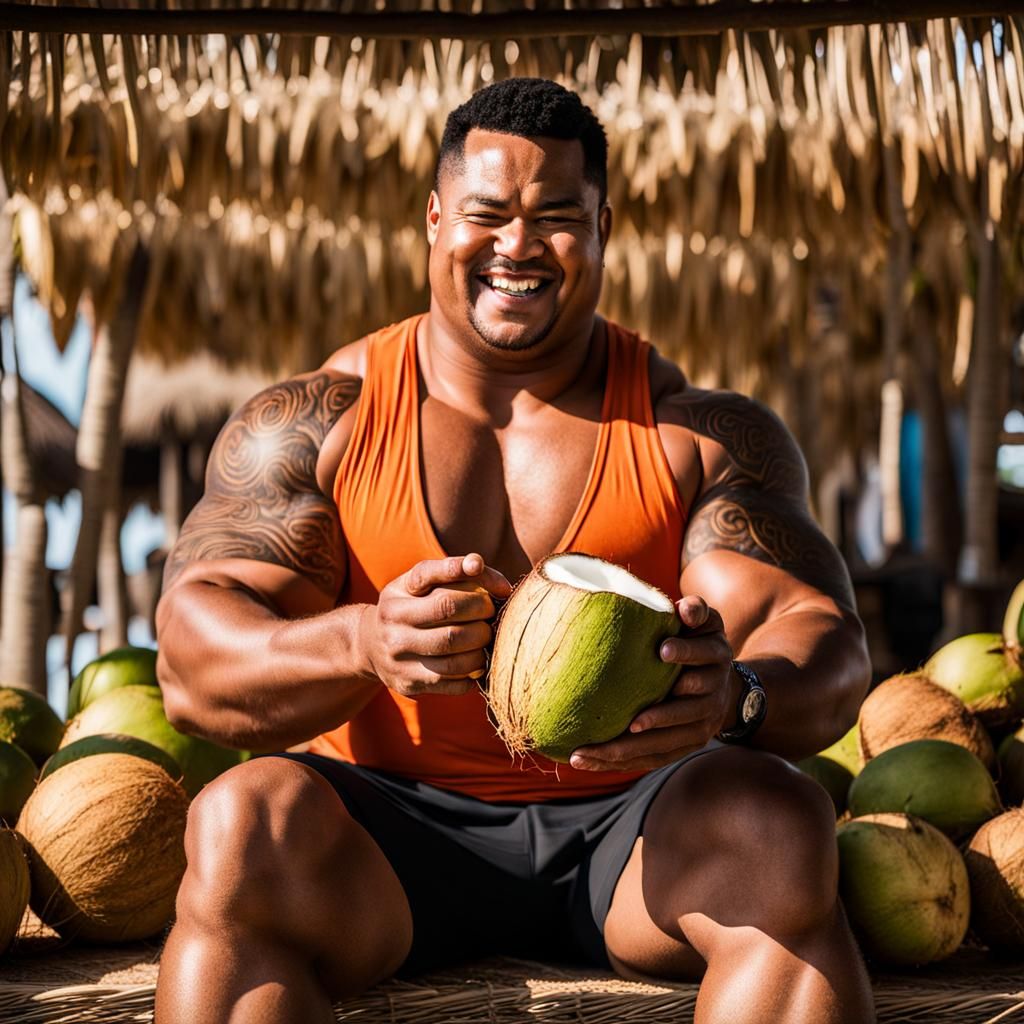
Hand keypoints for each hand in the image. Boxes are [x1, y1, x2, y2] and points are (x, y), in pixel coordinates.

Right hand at [359, 553, 511, 697]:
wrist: (370, 645)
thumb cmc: (409, 607)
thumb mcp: (419, 583)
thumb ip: (453, 571)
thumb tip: (486, 572)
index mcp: (396, 596)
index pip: (429, 576)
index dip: (459, 569)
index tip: (478, 567)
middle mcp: (393, 626)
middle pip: (449, 617)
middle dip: (481, 611)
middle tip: (490, 610)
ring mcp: (399, 659)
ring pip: (454, 658)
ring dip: (481, 647)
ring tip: (486, 637)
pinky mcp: (410, 684)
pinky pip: (453, 684)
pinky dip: (474, 673)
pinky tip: (477, 662)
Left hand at [569, 595, 736, 771]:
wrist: (725, 684)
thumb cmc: (699, 642)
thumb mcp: (704, 622)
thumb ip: (695, 611)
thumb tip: (683, 609)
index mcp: (715, 658)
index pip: (703, 657)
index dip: (685, 654)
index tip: (662, 651)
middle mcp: (712, 696)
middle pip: (686, 712)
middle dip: (658, 718)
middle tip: (630, 723)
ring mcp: (701, 725)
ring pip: (665, 743)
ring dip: (628, 751)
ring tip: (587, 752)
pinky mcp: (685, 744)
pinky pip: (654, 757)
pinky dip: (623, 761)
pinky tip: (591, 761)